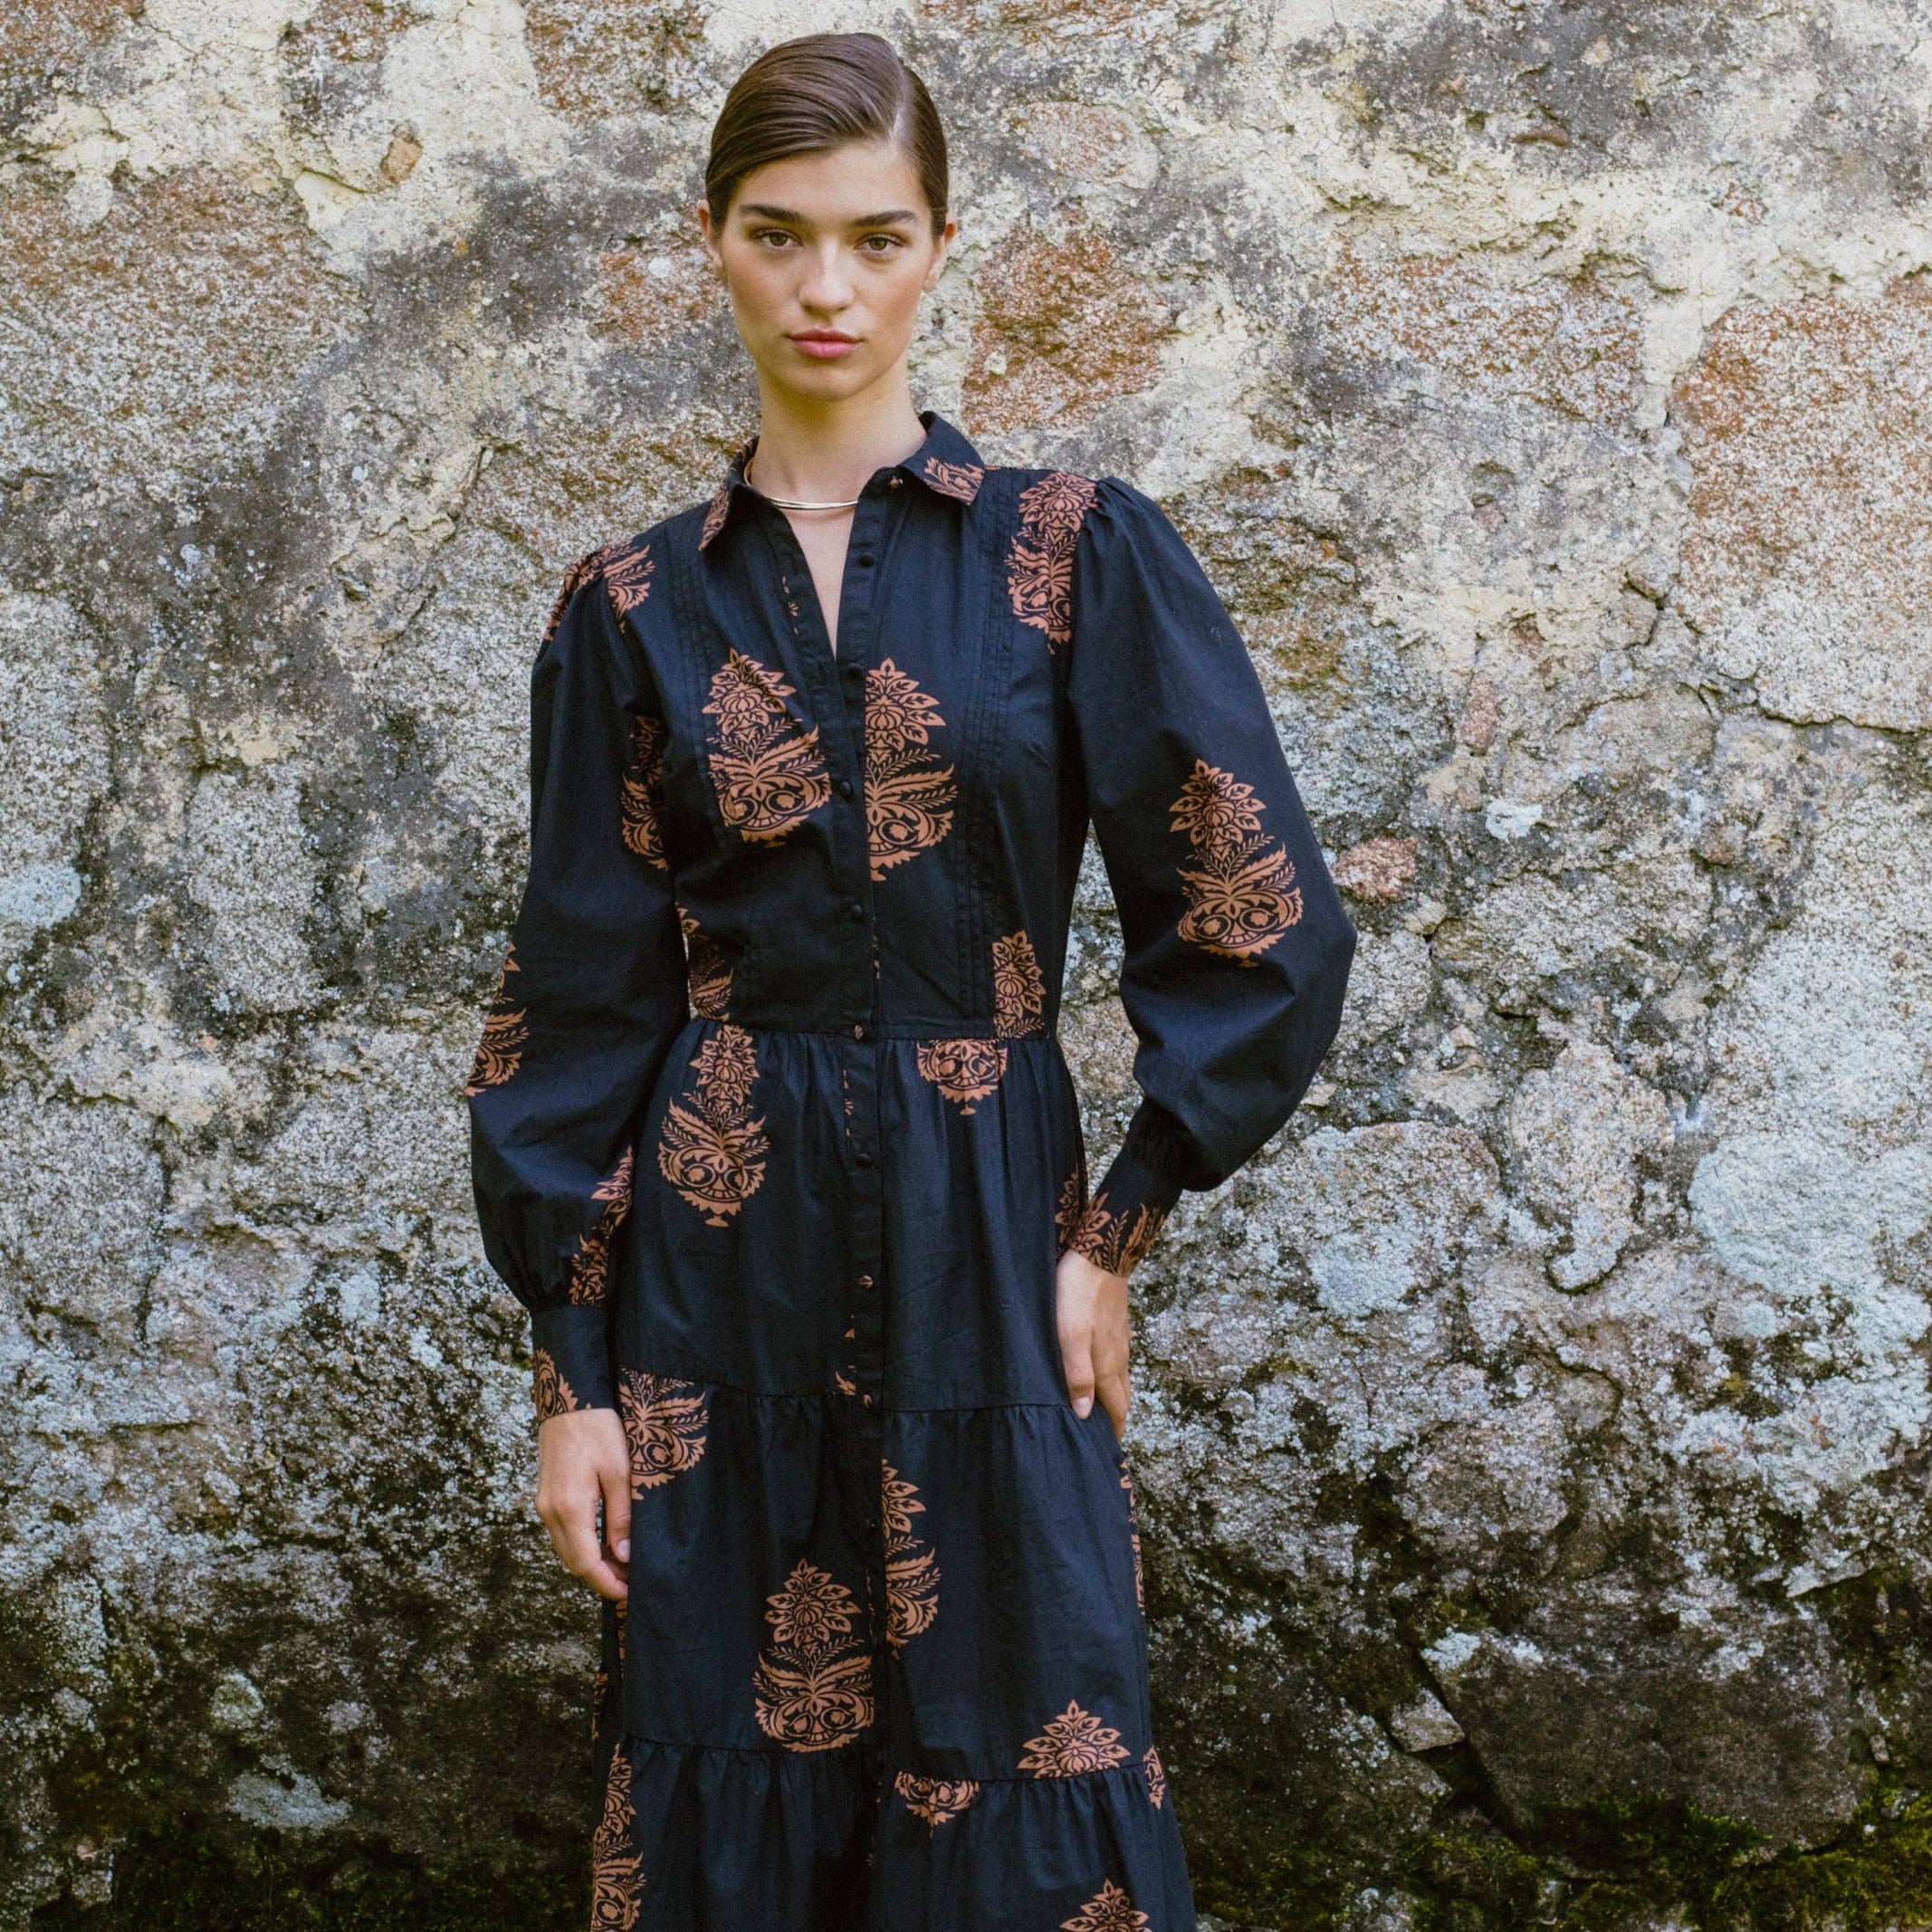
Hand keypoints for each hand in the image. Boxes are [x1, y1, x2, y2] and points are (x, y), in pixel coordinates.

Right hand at [535, 1406, 631, 1600]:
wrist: (569, 1399)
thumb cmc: (598, 1430)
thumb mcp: (619, 1472)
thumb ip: (620, 1517)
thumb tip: (623, 1555)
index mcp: (569, 1508)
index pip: (585, 1564)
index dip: (606, 1584)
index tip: (628, 1594)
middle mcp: (550, 1512)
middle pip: (573, 1562)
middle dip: (601, 1577)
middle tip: (631, 1583)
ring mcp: (544, 1505)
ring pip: (566, 1549)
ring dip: (591, 1562)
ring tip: (622, 1564)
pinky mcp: (546, 1496)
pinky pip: (563, 1533)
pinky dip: (582, 1545)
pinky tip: (605, 1541)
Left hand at [1056, 1245, 1131, 1440]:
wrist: (1100, 1253)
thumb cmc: (1078, 1296)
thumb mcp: (1070, 1338)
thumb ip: (1078, 1377)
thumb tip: (1086, 1415)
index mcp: (1108, 1365)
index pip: (1117, 1408)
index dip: (1115, 1431)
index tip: (1109, 1452)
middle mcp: (1118, 1356)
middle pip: (1122, 1396)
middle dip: (1117, 1419)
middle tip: (1105, 1437)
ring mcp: (1120, 1339)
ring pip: (1120, 1377)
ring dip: (1114, 1397)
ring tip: (1100, 1410)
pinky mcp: (1116, 1323)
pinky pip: (1117, 1358)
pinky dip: (1111, 1375)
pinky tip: (1100, 1370)